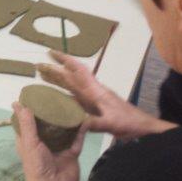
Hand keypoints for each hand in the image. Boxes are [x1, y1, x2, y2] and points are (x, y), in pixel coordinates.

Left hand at [12, 101, 84, 180]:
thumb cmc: (37, 165)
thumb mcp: (29, 143)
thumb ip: (26, 124)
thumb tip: (18, 103)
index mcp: (28, 139)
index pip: (27, 120)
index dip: (29, 108)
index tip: (35, 94)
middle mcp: (43, 140)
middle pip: (47, 122)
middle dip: (51, 111)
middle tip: (58, 95)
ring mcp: (58, 145)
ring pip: (63, 128)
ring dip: (67, 118)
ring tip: (72, 102)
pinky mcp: (72, 150)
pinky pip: (77, 137)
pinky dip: (81, 128)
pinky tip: (85, 117)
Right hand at [37, 50, 174, 138]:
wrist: (143, 127)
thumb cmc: (129, 122)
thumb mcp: (112, 123)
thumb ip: (94, 123)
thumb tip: (74, 122)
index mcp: (95, 91)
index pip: (78, 71)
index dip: (64, 61)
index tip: (50, 53)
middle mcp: (92, 92)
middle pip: (72, 75)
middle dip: (56, 68)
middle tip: (38, 65)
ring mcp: (93, 99)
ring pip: (73, 85)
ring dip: (58, 79)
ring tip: (43, 77)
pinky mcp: (95, 107)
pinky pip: (75, 96)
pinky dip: (64, 93)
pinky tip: (57, 98)